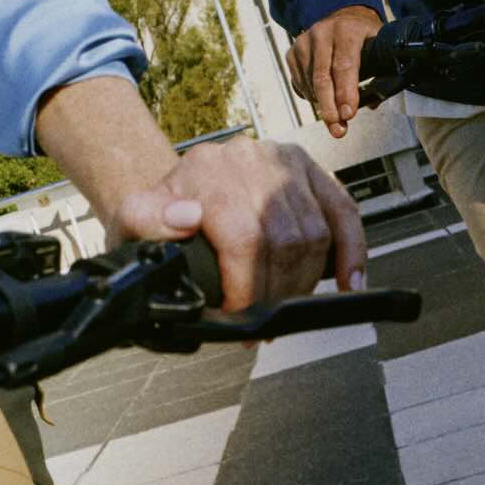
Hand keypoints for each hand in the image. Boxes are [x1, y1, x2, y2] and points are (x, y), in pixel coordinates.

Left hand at [107, 135, 365, 308]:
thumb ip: (146, 221)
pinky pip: (344, 210)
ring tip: (283, 307)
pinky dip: (353, 250)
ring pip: (315, 233)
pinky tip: (349, 282)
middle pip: (283, 240)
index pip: (244, 237)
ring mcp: (282, 160)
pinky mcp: (308, 168)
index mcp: (205, 169)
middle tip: (262, 326)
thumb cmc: (156, 216)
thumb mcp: (132, 222)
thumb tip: (187, 217)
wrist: (174, 190)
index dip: (247, 289)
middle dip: (276, 295)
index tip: (240, 319)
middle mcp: (248, 157)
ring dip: (305, 283)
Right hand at [287, 4, 385, 136]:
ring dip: (322, 106)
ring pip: (310, 82)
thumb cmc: (363, 36)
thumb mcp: (377, 45)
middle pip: (322, 77)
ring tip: (334, 122)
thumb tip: (371, 104)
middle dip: (330, 107)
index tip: (348, 114)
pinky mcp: (292, 52)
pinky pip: (300, 82)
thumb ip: (379, 72)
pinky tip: (323, 102)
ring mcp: (303, 42)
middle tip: (338, 129)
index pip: (344, 65)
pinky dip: (311, 96)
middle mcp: (322, 33)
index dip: (346, 92)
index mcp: (347, 30)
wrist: (341, 16)